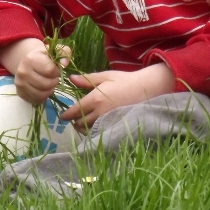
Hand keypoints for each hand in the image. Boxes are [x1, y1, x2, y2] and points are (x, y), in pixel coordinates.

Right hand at [0, 39, 69, 104]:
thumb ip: (63, 53)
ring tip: (50, 84)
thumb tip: (64, 63)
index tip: (57, 70)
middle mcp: (23, 72)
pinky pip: (35, 100)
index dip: (57, 72)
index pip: (50, 70)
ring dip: (50, 90)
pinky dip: (43, 97)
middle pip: (46, 84)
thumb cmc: (44, 56)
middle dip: (54, 82)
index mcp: (31, 59)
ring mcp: (20, 83)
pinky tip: (44, 90)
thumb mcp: (54, 50)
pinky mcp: (20, 93)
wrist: (28, 62)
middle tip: (55, 78)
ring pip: (41, 94)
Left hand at [60, 64, 174, 132]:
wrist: (146, 89)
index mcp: (95, 99)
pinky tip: (94, 125)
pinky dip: (92, 131)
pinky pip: (98, 133)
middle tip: (74, 117)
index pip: (73, 111)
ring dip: (82, 127)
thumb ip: (87, 80)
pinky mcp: (114, 126)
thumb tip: (71, 79)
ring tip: (83, 122)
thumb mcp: (106, 76)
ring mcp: (107, 121)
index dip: (66, 114)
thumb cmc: (125, 80)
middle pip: (79, 123)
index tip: (64, 116)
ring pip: (87, 130)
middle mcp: (99, 112)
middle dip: (74, 121)